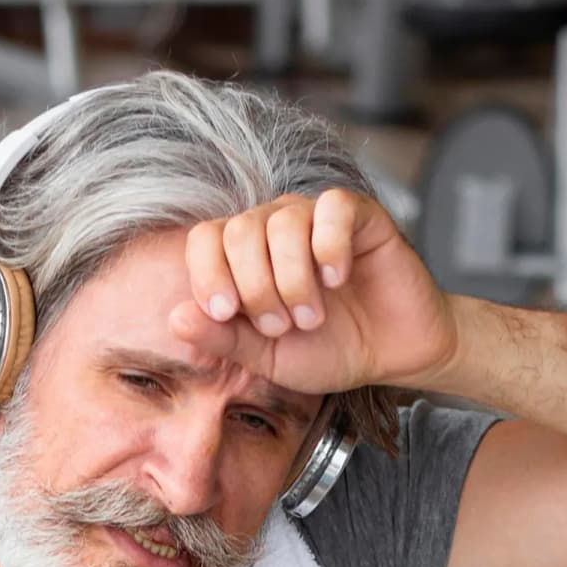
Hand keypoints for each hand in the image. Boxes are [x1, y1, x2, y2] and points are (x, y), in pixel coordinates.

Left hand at [166, 189, 457, 404]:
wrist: (391, 355)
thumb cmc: (328, 350)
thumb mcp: (267, 358)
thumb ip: (223, 339)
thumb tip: (174, 317)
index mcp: (245, 258)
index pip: (205, 239)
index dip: (207, 273)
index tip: (224, 313)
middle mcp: (275, 229)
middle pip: (241, 230)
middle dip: (255, 287)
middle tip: (281, 327)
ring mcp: (316, 218)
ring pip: (283, 222)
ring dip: (293, 279)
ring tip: (312, 317)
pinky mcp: (359, 216)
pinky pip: (333, 208)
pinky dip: (330, 247)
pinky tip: (338, 279)